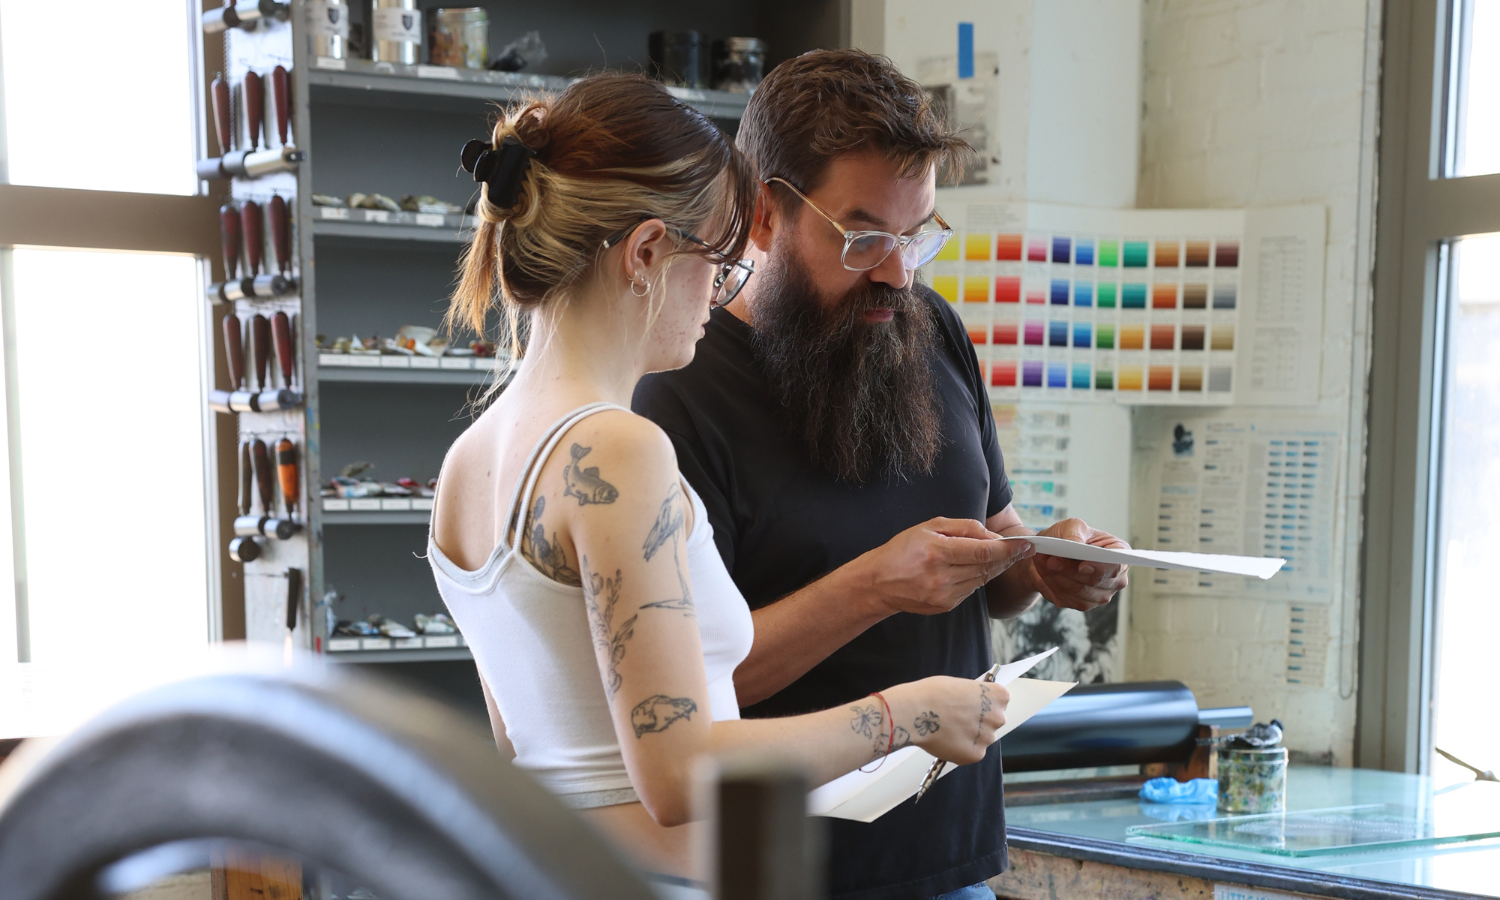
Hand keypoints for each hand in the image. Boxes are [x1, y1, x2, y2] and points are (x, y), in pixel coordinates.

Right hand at [854, 517, 1034, 616]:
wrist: (878, 583)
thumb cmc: (902, 550)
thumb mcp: (929, 526)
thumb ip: (964, 528)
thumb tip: (992, 536)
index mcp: (937, 552)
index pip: (983, 551)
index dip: (1009, 548)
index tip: (1027, 544)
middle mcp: (942, 576)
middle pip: (987, 567)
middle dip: (1008, 557)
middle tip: (1024, 549)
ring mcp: (945, 594)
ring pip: (982, 579)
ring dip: (995, 567)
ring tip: (1002, 556)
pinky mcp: (946, 605)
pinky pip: (971, 589)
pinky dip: (978, 577)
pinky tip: (975, 568)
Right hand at [892, 677, 1008, 765]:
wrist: (916, 711)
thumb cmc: (933, 693)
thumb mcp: (960, 685)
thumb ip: (973, 696)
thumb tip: (972, 705)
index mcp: (999, 696)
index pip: (1000, 701)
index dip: (983, 703)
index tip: (972, 704)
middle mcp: (998, 717)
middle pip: (992, 721)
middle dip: (979, 722)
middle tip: (958, 720)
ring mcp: (988, 738)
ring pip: (981, 739)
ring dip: (969, 737)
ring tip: (947, 730)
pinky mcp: (976, 755)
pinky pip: (971, 753)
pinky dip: (961, 750)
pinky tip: (946, 741)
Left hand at [1029, 518, 1129, 611]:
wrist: (1052, 553)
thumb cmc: (1068, 537)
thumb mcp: (1072, 525)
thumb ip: (1075, 532)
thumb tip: (1076, 544)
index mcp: (1119, 555)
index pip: (1116, 566)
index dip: (1100, 568)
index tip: (1082, 565)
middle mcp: (1116, 579)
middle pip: (1095, 581)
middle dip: (1070, 571)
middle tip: (1051, 560)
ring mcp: (1101, 595)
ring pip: (1078, 592)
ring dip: (1057, 577)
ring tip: (1043, 563)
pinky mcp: (1082, 604)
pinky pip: (1067, 598)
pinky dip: (1052, 585)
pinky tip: (1044, 573)